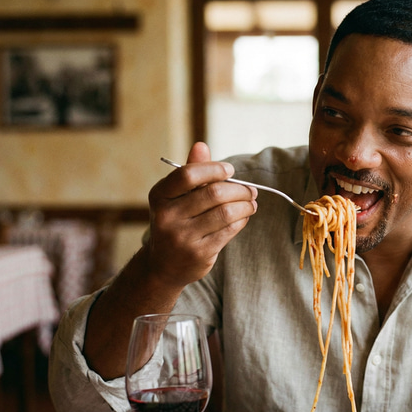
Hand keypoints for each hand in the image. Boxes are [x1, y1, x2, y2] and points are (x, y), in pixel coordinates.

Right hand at [144, 141, 257, 289]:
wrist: (163, 266)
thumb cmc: (175, 222)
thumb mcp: (175, 197)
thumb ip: (191, 172)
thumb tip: (201, 145)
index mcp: (160, 195)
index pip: (188, 174)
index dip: (214, 169)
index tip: (230, 170)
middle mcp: (167, 216)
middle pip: (213, 193)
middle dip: (239, 189)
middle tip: (251, 190)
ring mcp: (182, 237)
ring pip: (225, 213)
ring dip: (245, 205)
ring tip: (252, 203)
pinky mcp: (198, 253)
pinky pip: (229, 230)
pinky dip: (242, 220)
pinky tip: (244, 217)